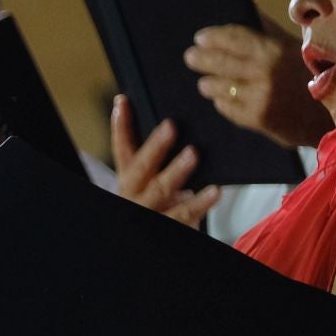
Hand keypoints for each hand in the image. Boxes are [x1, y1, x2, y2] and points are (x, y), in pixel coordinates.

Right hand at [111, 97, 220, 226]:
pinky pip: (184, 214)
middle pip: (140, 168)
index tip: (123, 102)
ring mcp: (150, 210)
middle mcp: (134, 194)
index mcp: (129, 179)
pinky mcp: (168, 225)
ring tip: (192, 154)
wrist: (160, 233)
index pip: (121, 149)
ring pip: (160, 190)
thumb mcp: (153, 182)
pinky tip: (214, 191)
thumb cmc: (161, 205)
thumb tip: (175, 126)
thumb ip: (158, 161)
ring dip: (176, 170)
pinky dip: (200, 202)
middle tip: (170, 127)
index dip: (120, 126)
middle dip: (154, 146)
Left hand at [184, 21, 332, 147]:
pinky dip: (222, 102)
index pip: (233, 38)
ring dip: (209, 83)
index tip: (200, 36)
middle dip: (201, 59)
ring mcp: (260, 97)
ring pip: (220, 87)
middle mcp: (265, 73)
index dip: (213, 37)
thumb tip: (245, 0)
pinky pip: (228, 108)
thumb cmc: (312, 73)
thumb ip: (266, 26)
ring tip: (204, 82)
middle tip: (190, 56)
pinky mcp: (259, 119)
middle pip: (220, 62)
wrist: (335, 114)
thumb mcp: (293, 45)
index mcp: (274, 49)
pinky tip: (220, 99)